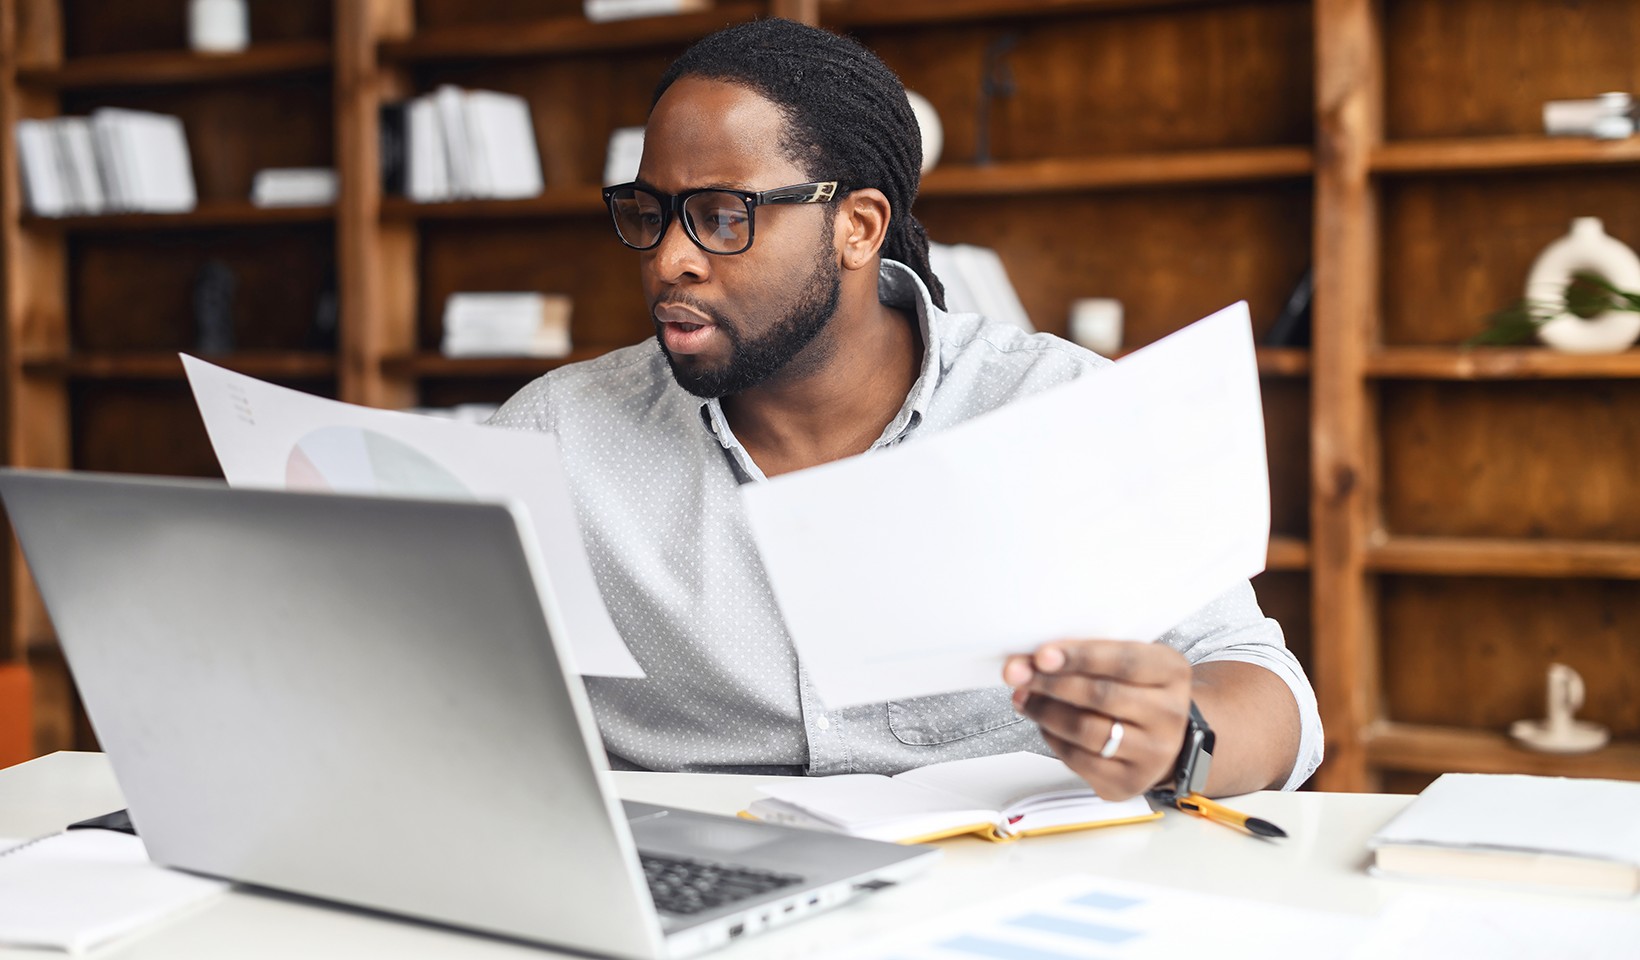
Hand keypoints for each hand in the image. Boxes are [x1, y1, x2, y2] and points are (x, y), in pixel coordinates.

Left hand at [1003, 640, 1191, 800]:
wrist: (1167, 739)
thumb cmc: (1137, 691)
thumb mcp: (1128, 662)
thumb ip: (1090, 656)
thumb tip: (1031, 659)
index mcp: (1171, 672)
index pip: (1124, 661)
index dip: (1080, 657)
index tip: (1042, 655)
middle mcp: (1169, 714)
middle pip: (1101, 696)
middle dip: (1050, 683)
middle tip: (1017, 674)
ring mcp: (1153, 753)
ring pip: (1086, 730)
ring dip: (1045, 712)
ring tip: (1023, 697)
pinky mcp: (1130, 782)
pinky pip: (1079, 760)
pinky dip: (1053, 739)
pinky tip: (1044, 724)